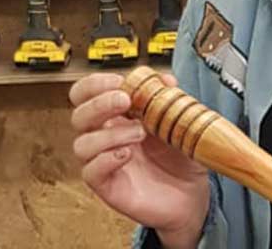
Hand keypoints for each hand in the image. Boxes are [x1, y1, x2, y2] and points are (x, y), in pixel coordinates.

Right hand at [69, 72, 209, 247]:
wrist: (193, 192)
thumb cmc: (181, 156)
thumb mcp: (180, 121)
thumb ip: (169, 97)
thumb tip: (164, 78)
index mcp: (118, 116)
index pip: (87, 95)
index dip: (94, 85)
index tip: (118, 81)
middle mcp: (106, 137)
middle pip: (79, 116)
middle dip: (99, 104)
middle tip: (125, 101)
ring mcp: (104, 162)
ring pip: (82, 144)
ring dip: (110, 133)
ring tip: (140, 133)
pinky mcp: (108, 186)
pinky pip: (90, 172)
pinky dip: (105, 160)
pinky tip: (127, 154)